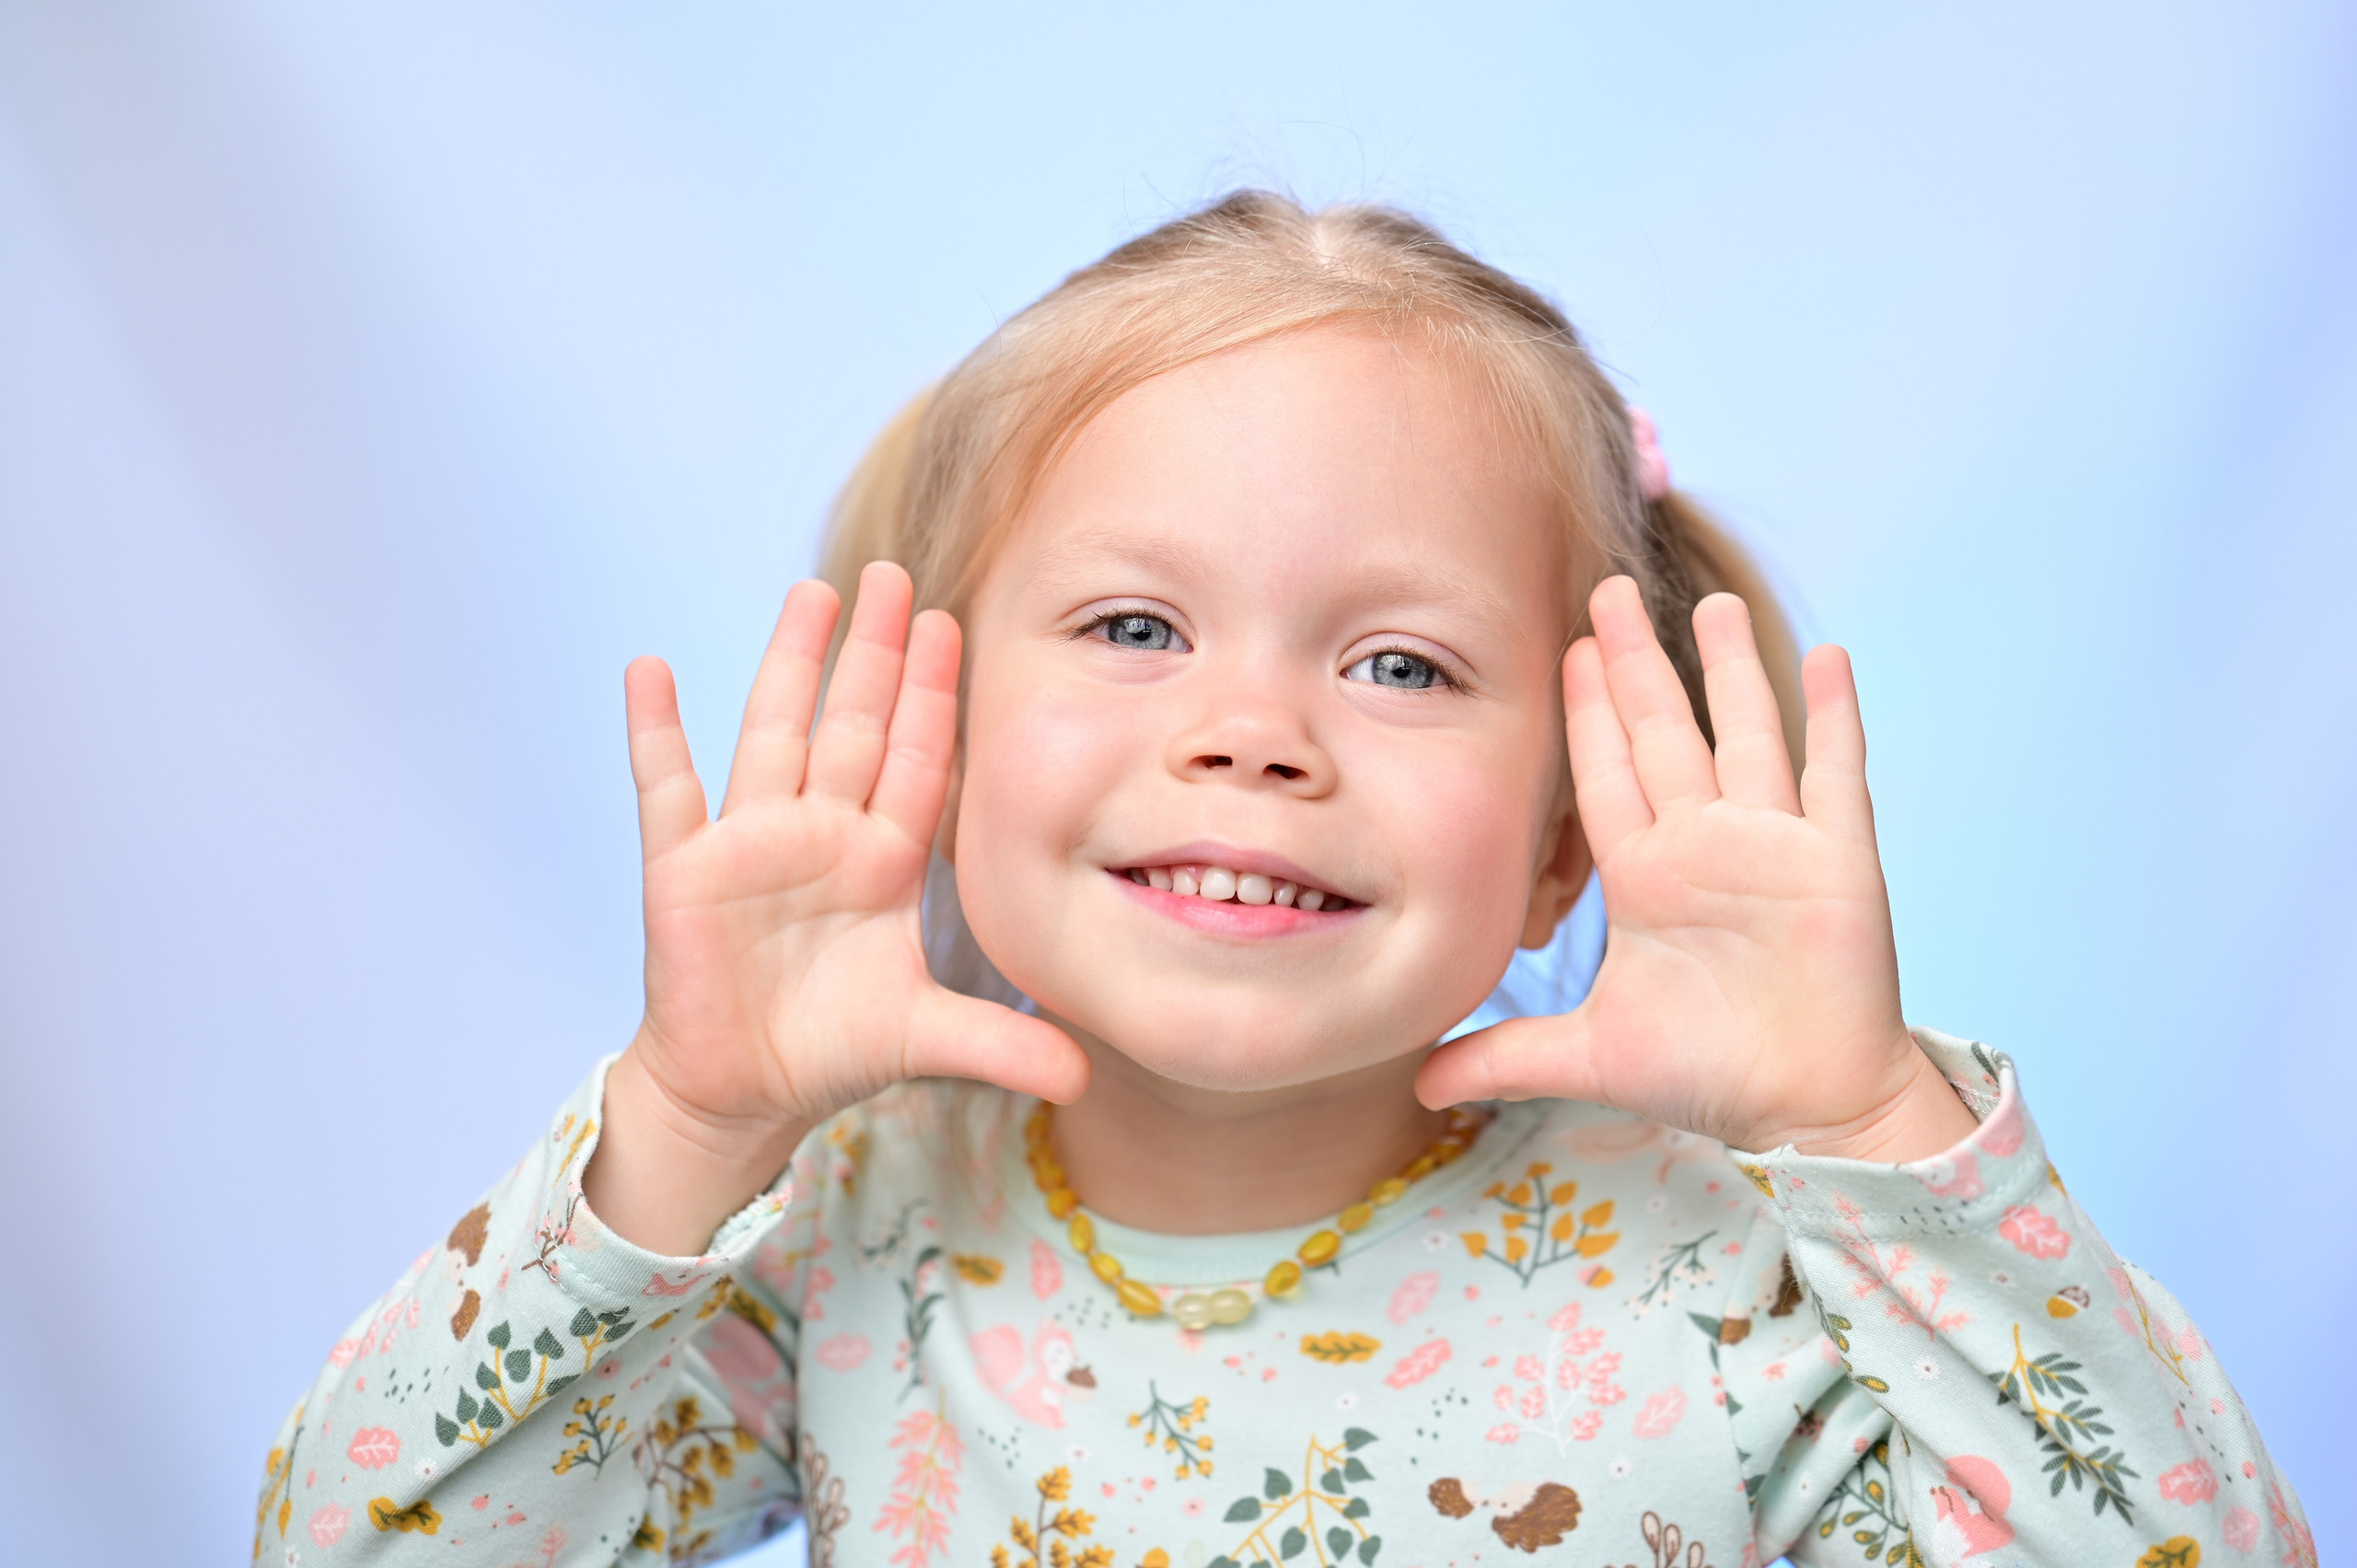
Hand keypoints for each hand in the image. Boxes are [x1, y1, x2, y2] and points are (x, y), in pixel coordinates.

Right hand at [585, 563, 1087, 1251]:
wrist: (741, 1092)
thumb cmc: (831, 1052)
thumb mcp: (926, 1039)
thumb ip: (1002, 1046)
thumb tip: (1087, 1076)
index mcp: (883, 860)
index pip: (916, 760)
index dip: (933, 696)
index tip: (952, 625)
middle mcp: (823, 834)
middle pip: (854, 724)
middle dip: (876, 653)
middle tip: (894, 574)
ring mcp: (752, 842)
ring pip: (775, 731)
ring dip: (792, 663)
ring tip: (812, 591)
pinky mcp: (686, 867)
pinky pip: (668, 787)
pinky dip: (656, 730)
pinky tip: (647, 669)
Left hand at [1417, 576, 1974, 1162]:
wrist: (1807, 1112)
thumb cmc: (1708, 1076)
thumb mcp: (1587, 1058)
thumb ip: (1505, 1055)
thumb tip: (1415, 1081)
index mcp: (1646, 876)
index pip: (1605, 773)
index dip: (1587, 711)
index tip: (1564, 647)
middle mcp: (1706, 845)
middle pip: (1664, 732)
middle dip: (1635, 662)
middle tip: (1609, 589)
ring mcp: (1774, 845)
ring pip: (1747, 733)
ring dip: (1731, 668)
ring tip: (1712, 601)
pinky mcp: (1838, 860)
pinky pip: (1836, 774)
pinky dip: (1835, 717)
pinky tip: (1828, 656)